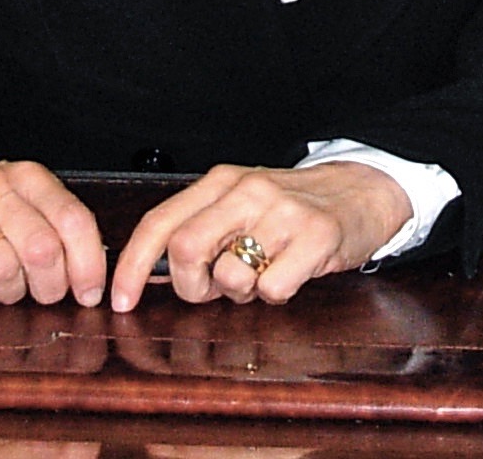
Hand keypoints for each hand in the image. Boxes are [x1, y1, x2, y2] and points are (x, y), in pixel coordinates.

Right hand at [0, 153, 108, 308]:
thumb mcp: (19, 196)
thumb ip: (53, 223)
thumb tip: (92, 273)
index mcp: (28, 177)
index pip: (73, 220)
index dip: (89, 264)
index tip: (90, 293)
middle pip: (42, 249)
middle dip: (50, 286)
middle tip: (45, 294)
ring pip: (5, 272)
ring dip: (11, 292)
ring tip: (3, 281)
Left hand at [108, 161, 411, 308]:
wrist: (362, 188)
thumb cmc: (292, 205)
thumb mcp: (241, 203)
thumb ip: (201, 227)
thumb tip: (150, 273)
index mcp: (221, 181)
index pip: (160, 223)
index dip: (132, 266)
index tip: (120, 300)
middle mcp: (248, 190)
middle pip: (185, 251)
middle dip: (191, 286)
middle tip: (213, 289)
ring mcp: (283, 212)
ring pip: (230, 276)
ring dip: (241, 292)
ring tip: (263, 273)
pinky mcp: (316, 236)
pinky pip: (273, 289)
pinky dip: (276, 294)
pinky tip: (291, 273)